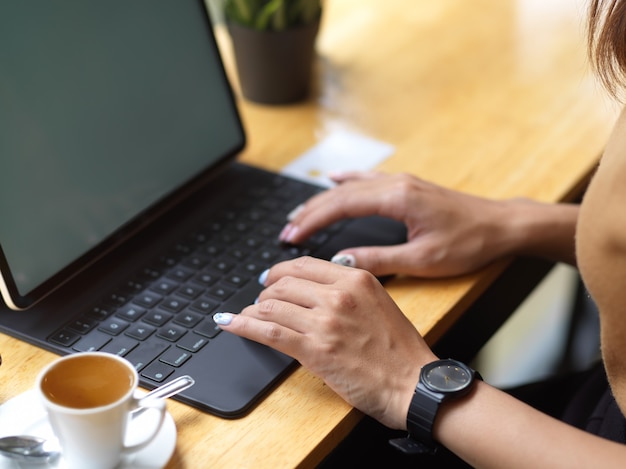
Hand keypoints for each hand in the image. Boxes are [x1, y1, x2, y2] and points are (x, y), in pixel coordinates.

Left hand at [213, 256, 436, 428]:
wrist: (414, 385)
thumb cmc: (401, 351)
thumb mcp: (380, 304)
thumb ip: (349, 290)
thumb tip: (314, 287)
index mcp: (356, 279)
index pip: (303, 265)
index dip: (279, 271)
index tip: (270, 278)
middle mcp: (339, 295)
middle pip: (284, 282)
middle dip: (265, 292)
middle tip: (259, 301)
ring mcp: (325, 321)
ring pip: (272, 306)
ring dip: (252, 311)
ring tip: (246, 316)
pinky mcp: (314, 349)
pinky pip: (267, 331)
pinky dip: (242, 325)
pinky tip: (229, 323)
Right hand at [280, 171, 521, 277]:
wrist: (501, 225)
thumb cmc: (469, 243)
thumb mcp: (422, 259)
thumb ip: (378, 259)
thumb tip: (341, 261)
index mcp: (397, 199)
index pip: (341, 206)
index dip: (312, 221)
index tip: (291, 236)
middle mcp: (396, 184)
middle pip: (340, 193)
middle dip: (310, 212)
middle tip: (286, 231)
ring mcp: (402, 181)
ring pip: (351, 185)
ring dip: (323, 199)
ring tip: (299, 213)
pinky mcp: (408, 186)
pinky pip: (367, 179)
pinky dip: (345, 181)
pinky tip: (333, 179)